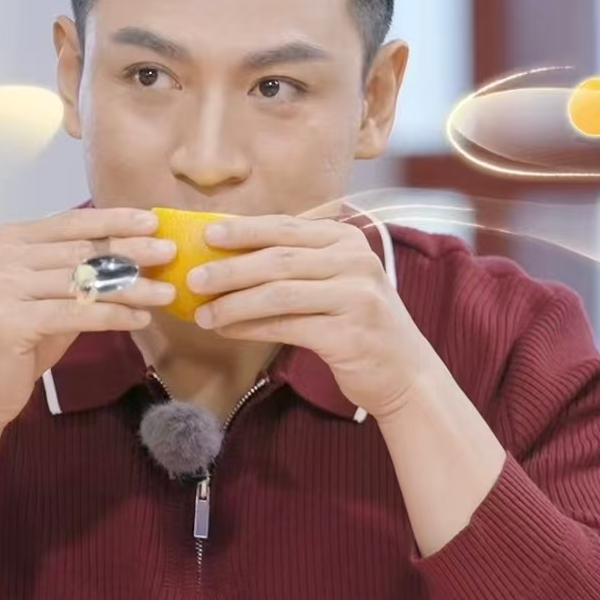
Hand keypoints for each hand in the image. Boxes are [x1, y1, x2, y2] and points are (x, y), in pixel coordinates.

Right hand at [0, 207, 176, 430]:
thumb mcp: (47, 297)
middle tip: (170, 251)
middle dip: (131, 250)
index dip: (114, 220)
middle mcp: (0, 256)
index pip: (71, 222)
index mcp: (7, 240)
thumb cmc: (18, 344)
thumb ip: (77, 271)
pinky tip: (141, 319)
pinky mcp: (10, 321)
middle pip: (81, 249)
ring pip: (83, 281)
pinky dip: (114, 316)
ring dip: (132, 287)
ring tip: (167, 292)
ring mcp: (1, 287)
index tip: (153, 221)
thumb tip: (132, 249)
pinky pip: (77, 313)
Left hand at [187, 215, 437, 417]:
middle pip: (279, 259)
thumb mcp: (335, 281)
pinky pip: (287, 327)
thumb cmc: (358, 322)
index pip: (286, 227)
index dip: (244, 229)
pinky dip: (251, 328)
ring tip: (203, 313)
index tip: (206, 234)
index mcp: (348, 239)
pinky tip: (228, 331)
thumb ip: (295, 263)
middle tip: (194, 279)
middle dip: (230, 268)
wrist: (405, 371)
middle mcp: (355, 261)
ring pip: (279, 294)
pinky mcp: (348, 333)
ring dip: (234, 303)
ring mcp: (355, 296)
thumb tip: (227, 256)